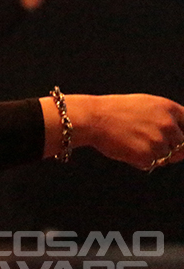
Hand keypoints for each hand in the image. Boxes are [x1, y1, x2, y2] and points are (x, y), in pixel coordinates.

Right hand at [43, 93, 183, 169]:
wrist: (94, 118)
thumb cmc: (115, 110)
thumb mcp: (146, 104)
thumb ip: (166, 116)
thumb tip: (181, 134)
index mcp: (169, 109)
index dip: (183, 135)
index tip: (178, 141)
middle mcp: (168, 125)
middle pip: (182, 145)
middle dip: (170, 148)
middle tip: (148, 142)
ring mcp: (159, 142)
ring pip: (167, 157)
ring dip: (154, 155)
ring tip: (133, 142)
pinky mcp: (148, 156)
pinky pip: (152, 164)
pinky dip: (141, 161)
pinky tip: (127, 148)